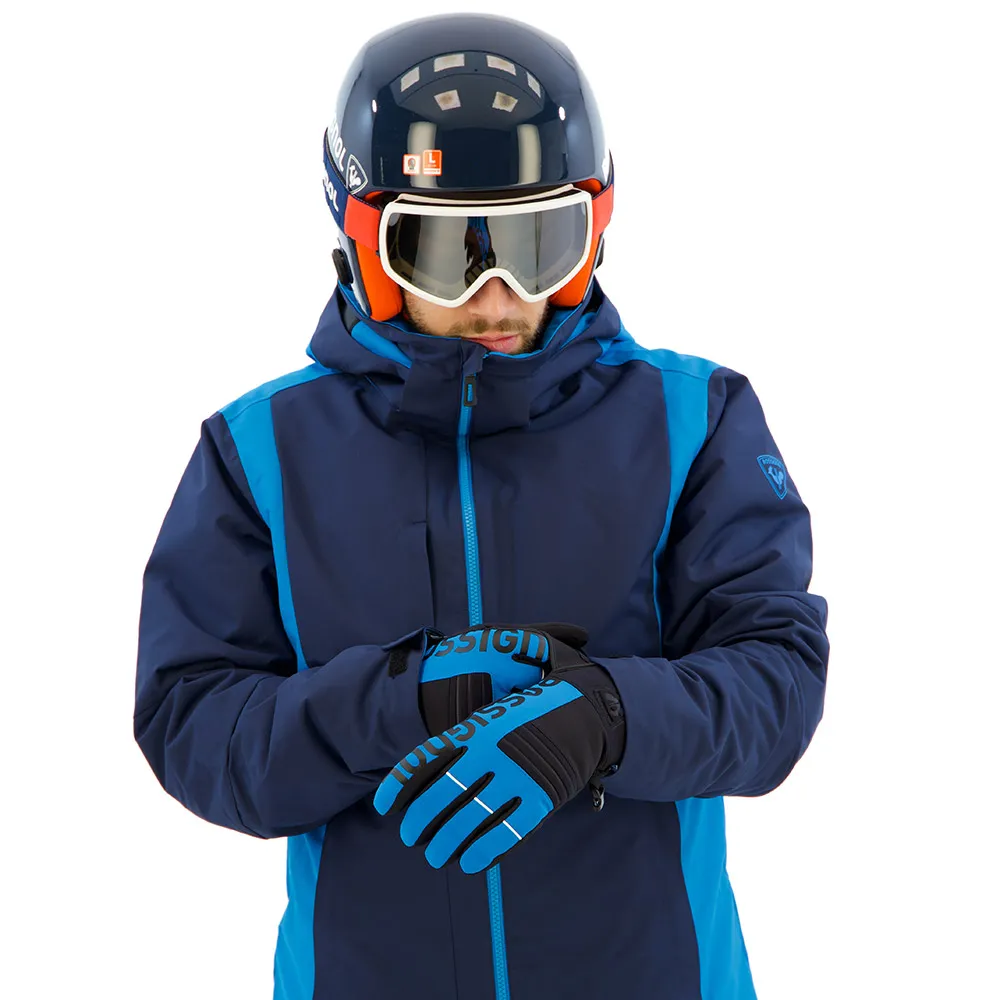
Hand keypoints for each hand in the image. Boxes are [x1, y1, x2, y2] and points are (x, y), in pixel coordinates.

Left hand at [378, 634, 625, 873]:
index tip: (385, 807)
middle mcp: (490, 753)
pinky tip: (470, 862)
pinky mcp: (541, 799)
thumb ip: (468, 721)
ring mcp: (516, 777)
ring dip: (447, 844)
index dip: (400, 786)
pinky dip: (483, 850)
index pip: (426, 760)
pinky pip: (505, 832)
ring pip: (470, 820)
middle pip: (441, 797)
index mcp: (476, 727)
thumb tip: (434, 743)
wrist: (593, 706)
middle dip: (421, 823)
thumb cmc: (544, 697)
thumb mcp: (500, 698)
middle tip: (412, 838)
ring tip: (436, 856)